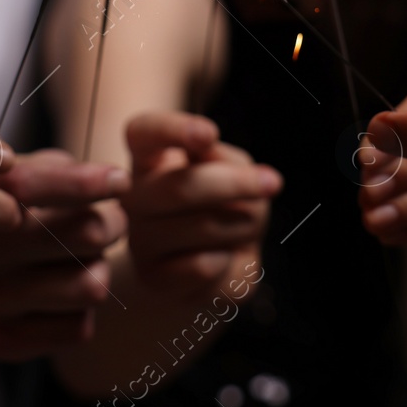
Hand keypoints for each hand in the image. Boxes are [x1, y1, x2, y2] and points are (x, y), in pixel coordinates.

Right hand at [123, 112, 280, 296]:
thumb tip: (244, 176)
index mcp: (146, 156)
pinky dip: (229, 259)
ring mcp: (138, 239)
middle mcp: (133, 196)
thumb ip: (227, 162)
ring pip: (203, 226)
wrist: (202, 267)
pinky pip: (204, 265)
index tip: (210, 134)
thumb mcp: (227, 170)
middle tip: (274, 183)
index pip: (144, 132)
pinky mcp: (151, 277)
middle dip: (236, 185)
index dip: (174, 130)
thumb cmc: (219, 204)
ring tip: (243, 228)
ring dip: (243, 225)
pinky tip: (222, 258)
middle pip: (182, 187)